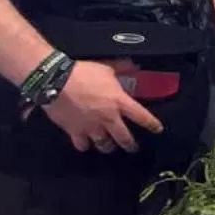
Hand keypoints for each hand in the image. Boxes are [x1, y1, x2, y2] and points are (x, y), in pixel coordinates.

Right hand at [42, 61, 161, 153]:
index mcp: (119, 102)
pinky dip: (85, 146)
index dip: (151, 124)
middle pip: (123, 137)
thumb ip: (123, 68)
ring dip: (108, 147)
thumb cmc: (84, 73)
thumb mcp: (107, 67)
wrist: (56, 82)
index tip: (158, 130)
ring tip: (109, 147)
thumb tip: (135, 65)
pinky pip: (82, 145)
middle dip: (130, 145)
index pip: (141, 116)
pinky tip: (86, 144)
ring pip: (104, 145)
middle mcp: (108, 118)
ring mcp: (91, 127)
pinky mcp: (74, 132)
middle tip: (133, 148)